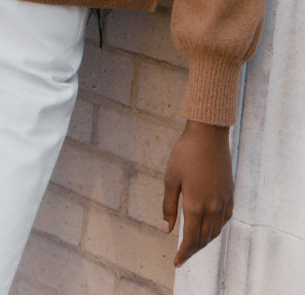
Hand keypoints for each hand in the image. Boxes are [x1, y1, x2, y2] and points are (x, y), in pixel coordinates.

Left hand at [163, 120, 233, 267]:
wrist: (208, 134)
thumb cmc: (185, 153)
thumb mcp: (170, 178)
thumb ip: (168, 206)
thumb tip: (166, 230)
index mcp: (196, 205)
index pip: (191, 239)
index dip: (184, 253)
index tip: (176, 262)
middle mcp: (213, 207)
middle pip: (204, 239)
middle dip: (192, 250)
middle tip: (182, 256)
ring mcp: (224, 201)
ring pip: (215, 231)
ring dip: (204, 241)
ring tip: (194, 244)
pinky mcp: (230, 193)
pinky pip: (225, 219)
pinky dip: (216, 228)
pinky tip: (209, 227)